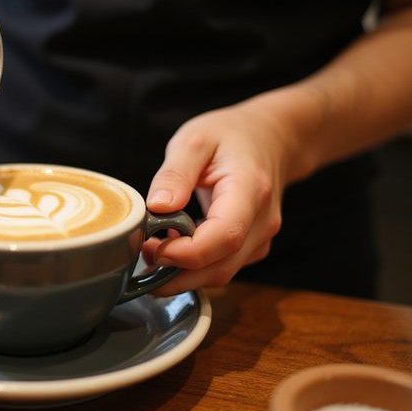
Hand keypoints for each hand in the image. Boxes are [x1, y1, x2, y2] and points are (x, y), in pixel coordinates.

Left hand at [143, 102, 292, 293]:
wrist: (270, 138)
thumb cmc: (230, 135)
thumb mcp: (195, 140)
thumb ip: (175, 174)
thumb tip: (156, 207)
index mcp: (250, 190)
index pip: (224, 236)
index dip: (184, 252)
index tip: (151, 246)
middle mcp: (262, 221)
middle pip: (220, 267)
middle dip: (176, 273)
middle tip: (141, 255)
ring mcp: (261, 238)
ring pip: (220, 274)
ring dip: (182, 274)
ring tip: (151, 252)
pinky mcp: (252, 247)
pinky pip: (222, 267)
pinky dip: (194, 268)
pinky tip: (172, 249)